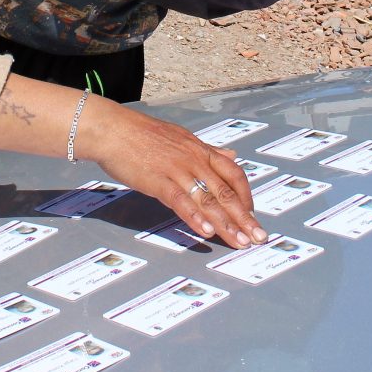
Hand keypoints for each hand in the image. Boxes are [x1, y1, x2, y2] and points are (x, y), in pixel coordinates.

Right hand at [78, 98, 267, 249]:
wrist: (112, 129)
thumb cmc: (141, 133)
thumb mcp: (181, 137)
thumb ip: (208, 150)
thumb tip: (231, 154)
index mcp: (200, 150)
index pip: (233, 173)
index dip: (246, 196)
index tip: (252, 214)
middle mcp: (194, 160)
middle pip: (226, 192)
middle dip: (245, 218)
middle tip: (258, 237)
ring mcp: (177, 170)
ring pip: (209, 200)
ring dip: (227, 224)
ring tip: (239, 242)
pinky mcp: (159, 181)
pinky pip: (181, 202)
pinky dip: (195, 218)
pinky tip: (206, 232)